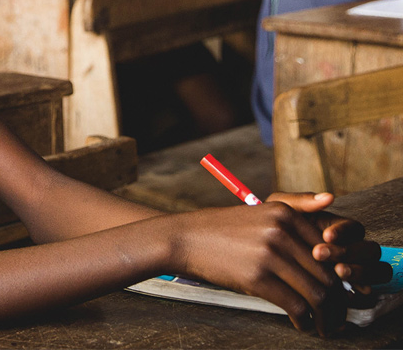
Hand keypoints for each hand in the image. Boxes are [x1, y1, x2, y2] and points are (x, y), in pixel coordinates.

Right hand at [169, 200, 349, 335]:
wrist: (183, 239)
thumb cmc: (222, 230)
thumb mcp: (259, 212)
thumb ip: (296, 209)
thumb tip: (331, 199)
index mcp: (284, 213)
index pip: (330, 251)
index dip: (340, 278)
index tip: (339, 294)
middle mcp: (280, 230)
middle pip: (327, 274)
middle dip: (337, 302)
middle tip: (337, 317)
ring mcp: (268, 254)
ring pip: (316, 293)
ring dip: (326, 316)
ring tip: (324, 326)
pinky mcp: (257, 277)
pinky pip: (296, 305)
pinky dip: (305, 320)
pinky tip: (303, 325)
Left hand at [267, 192, 392, 291]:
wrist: (260, 252)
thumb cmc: (273, 230)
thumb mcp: (281, 212)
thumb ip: (302, 201)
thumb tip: (329, 197)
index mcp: (339, 228)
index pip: (354, 228)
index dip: (344, 232)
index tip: (326, 236)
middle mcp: (352, 247)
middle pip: (368, 250)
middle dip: (349, 252)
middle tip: (322, 255)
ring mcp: (356, 268)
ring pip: (375, 269)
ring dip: (359, 270)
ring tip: (336, 271)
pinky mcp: (353, 287)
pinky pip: (369, 289)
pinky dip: (360, 288)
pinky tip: (344, 289)